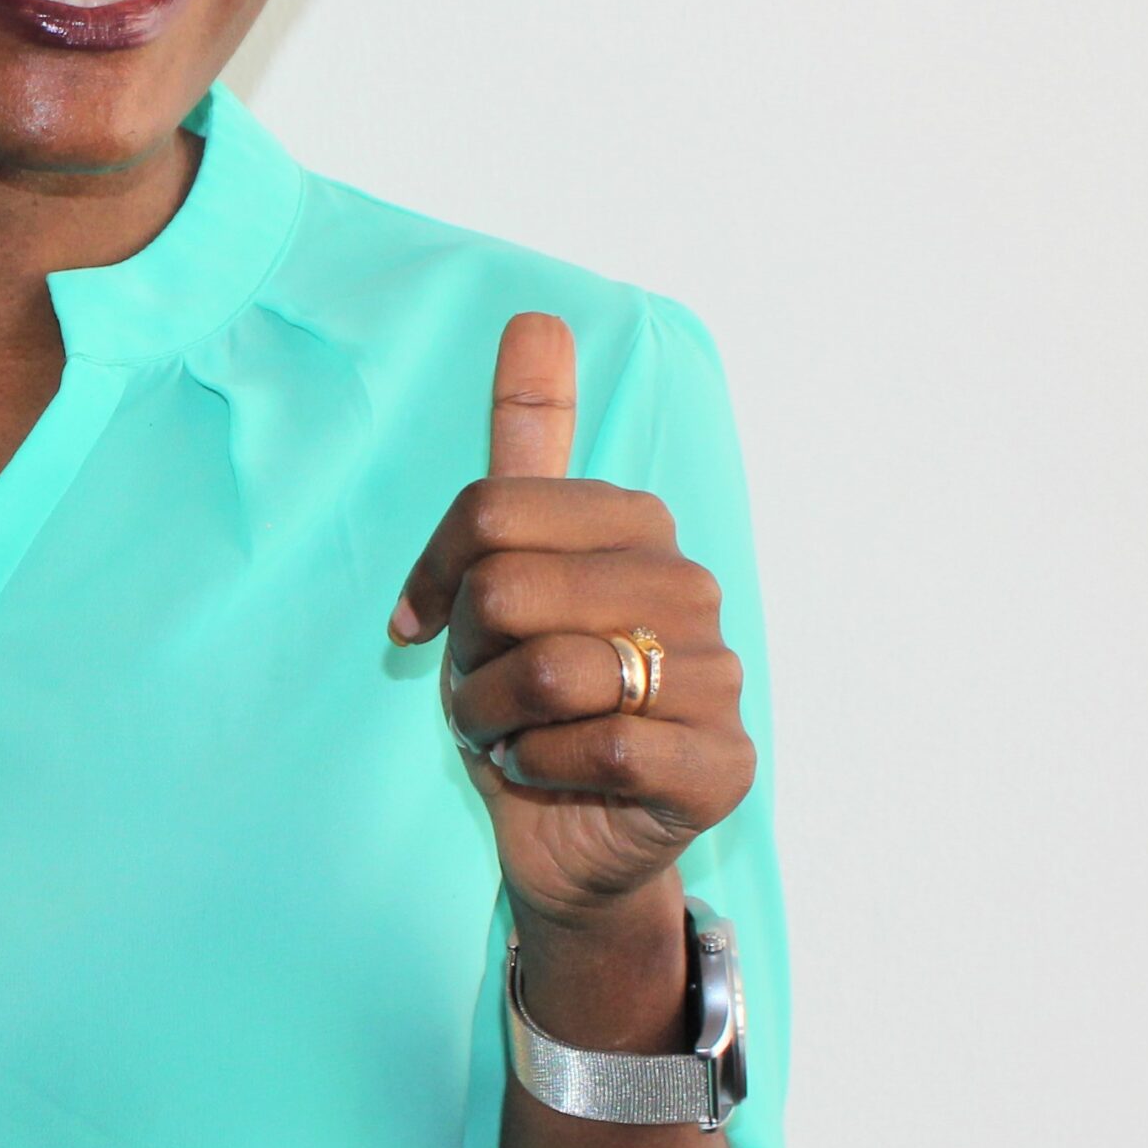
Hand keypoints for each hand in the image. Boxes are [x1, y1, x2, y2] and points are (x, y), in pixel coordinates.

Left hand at [387, 312, 754, 934]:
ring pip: (551, 670)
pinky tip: (558, 774)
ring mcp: (719, 676)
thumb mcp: (500, 564)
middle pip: (508, 589)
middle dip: (467, 659)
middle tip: (488, 693)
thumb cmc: (524, 693)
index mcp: (636, 524)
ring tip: (520, 733)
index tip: (422, 624)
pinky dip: (544, 767)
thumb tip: (538, 313)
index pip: (490, 510)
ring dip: (499, 718)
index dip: (433, 575)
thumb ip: (525, 442)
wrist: (561, 833)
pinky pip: (599, 743)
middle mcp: (689, 586)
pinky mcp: (724, 763)